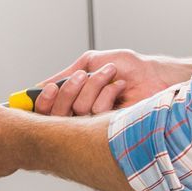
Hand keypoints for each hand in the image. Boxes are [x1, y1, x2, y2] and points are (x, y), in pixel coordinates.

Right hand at [36, 49, 191, 116]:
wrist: (153, 75)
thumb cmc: (128, 67)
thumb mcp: (90, 62)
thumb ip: (65, 75)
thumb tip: (38, 86)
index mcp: (73, 99)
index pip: (46, 110)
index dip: (43, 101)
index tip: (49, 88)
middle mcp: (81, 113)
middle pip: (57, 113)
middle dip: (70, 90)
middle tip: (83, 75)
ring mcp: (95, 122)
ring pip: (78, 109)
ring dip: (94, 86)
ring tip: (110, 75)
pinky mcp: (110, 128)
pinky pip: (96, 113)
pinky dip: (107, 93)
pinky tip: (119, 89)